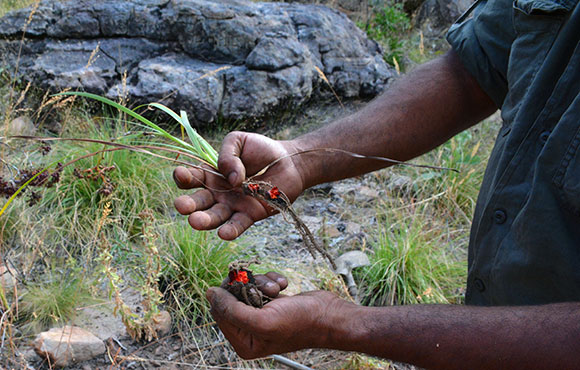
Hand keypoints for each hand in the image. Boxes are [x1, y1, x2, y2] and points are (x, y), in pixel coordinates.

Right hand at [173, 131, 305, 239]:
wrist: (289, 161)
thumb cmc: (261, 150)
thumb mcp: (239, 141)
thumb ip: (228, 155)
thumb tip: (231, 178)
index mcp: (211, 174)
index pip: (191, 178)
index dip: (183, 177)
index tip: (181, 174)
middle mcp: (218, 193)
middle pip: (199, 201)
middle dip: (188, 204)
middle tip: (181, 206)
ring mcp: (233, 205)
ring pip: (215, 216)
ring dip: (204, 220)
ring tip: (195, 221)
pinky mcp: (250, 214)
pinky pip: (238, 225)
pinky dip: (230, 231)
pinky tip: (223, 233)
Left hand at [207, 272, 353, 358]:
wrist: (329, 314)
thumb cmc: (300, 322)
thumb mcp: (262, 320)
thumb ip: (231, 310)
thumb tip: (209, 294)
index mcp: (243, 342)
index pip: (219, 313)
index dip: (227, 295)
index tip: (243, 285)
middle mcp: (249, 330)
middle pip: (230, 297)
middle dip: (247, 286)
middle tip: (265, 288)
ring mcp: (260, 314)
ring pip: (246, 286)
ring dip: (261, 281)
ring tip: (277, 288)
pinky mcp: (270, 302)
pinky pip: (260, 283)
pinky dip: (270, 280)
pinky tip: (283, 286)